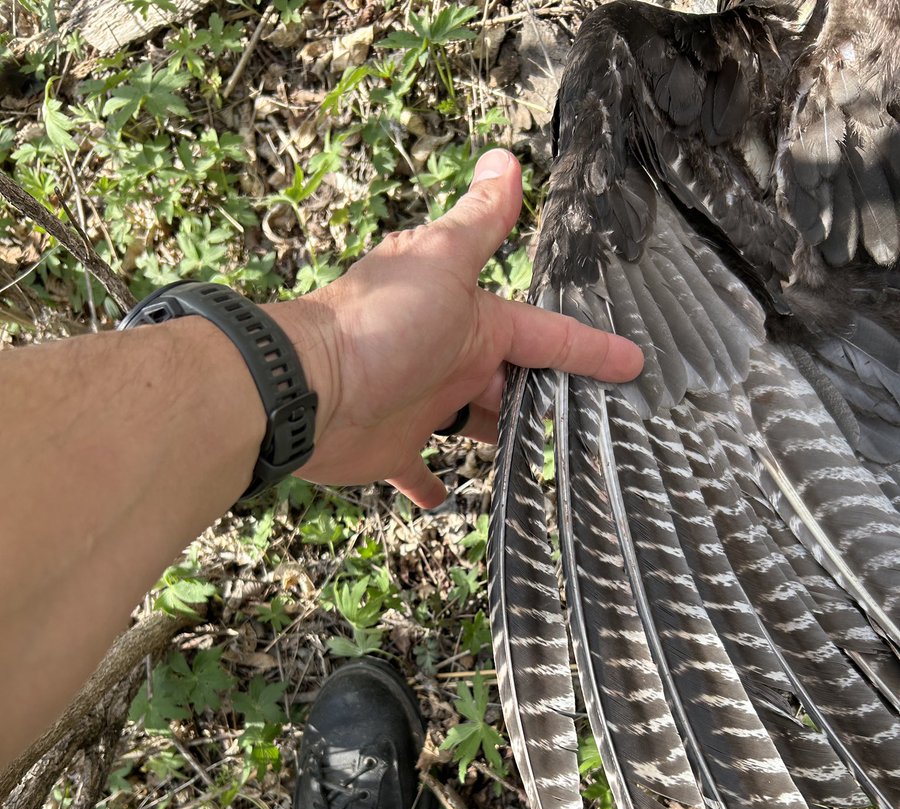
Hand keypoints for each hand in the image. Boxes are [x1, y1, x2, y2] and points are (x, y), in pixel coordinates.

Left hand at [270, 148, 643, 507]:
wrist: (309, 388)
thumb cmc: (380, 326)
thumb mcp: (441, 263)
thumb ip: (480, 223)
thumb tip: (506, 158)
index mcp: (471, 322)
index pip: (544, 335)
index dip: (589, 349)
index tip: (635, 364)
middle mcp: (451, 361)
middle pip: (514, 383)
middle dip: (550, 399)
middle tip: (598, 426)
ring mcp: (423, 405)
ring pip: (478, 424)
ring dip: (504, 436)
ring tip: (548, 459)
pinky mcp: (395, 447)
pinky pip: (419, 468)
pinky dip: (431, 484)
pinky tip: (447, 498)